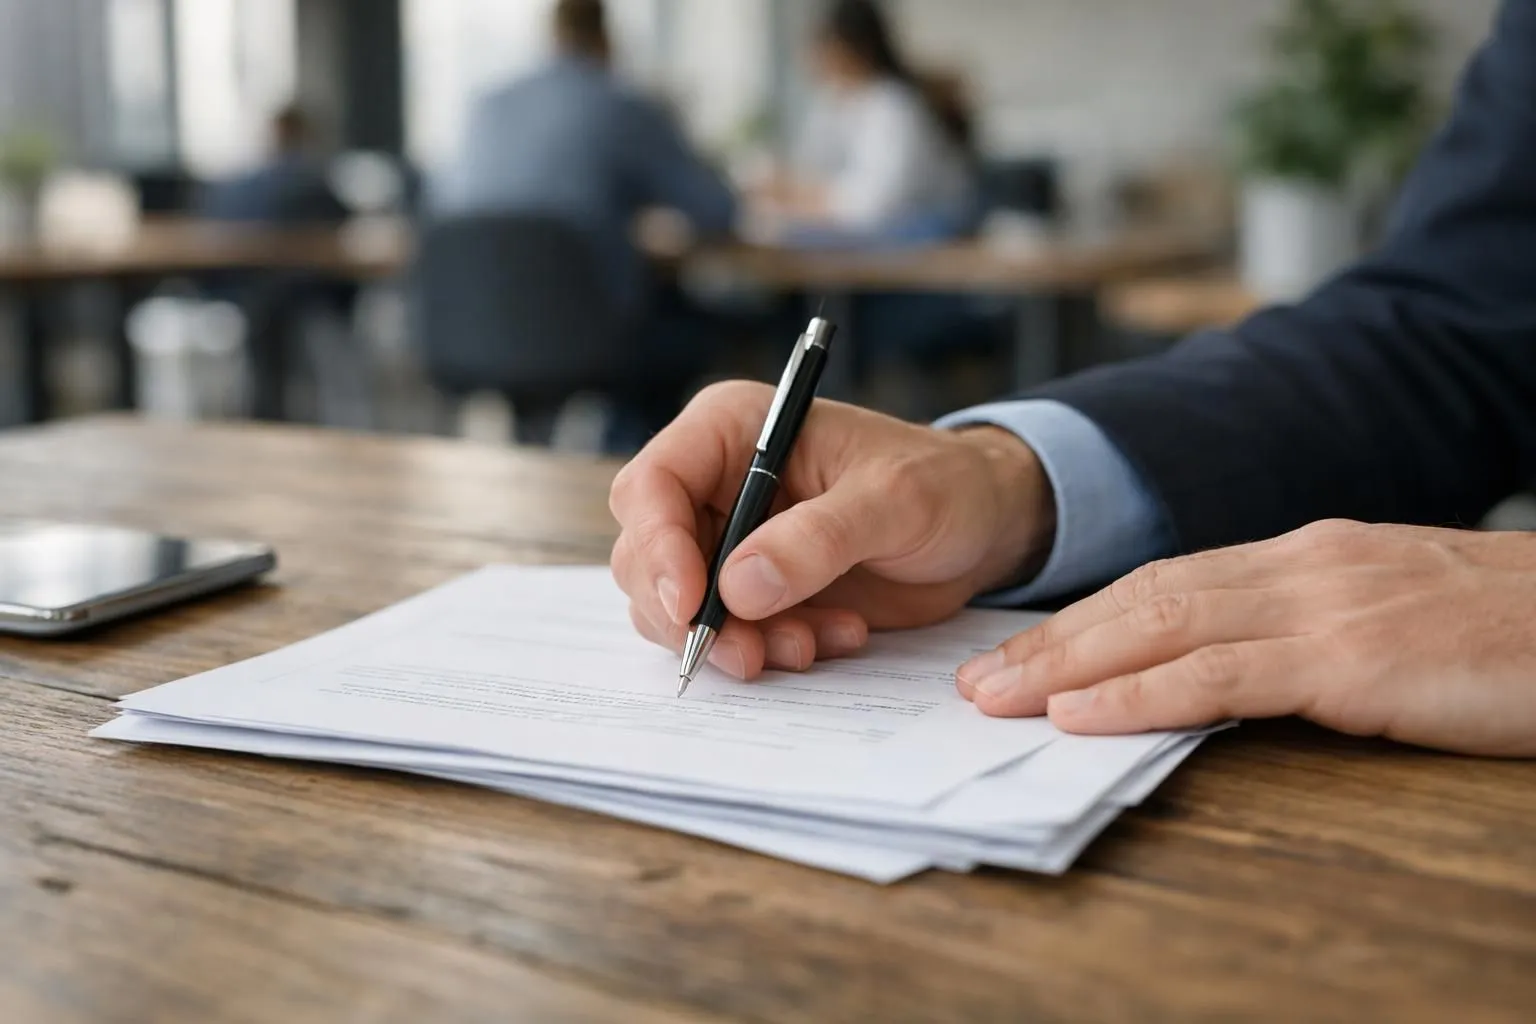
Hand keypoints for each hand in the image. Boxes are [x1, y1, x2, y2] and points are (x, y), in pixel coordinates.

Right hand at [610, 381, 1054, 678]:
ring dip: (735, 640)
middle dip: (691, 614)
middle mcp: (716, 483)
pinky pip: (728, 632)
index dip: (657, 547)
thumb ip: (819, 539)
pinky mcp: (753, 589)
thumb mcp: (893, 501)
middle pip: (647, 555)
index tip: (692, 605)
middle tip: (749, 653)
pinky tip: (832, 635)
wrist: (982, 525)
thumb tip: (740, 586)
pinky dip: (769, 648)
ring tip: (811, 643)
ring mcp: (730, 539)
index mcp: (732, 430)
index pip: (653, 485)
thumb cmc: (942, 484)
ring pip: (678, 605)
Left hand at [955, 520, 1535, 756]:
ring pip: (1162, 626)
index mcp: (1308, 555)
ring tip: (997, 698)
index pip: (1168, 581)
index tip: (1022, 651)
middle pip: (1144, 596)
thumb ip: (1311, 626)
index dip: (1085, 617)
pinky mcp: (1354, 660)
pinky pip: (1220, 676)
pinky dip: (1138, 692)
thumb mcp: (1394, 614)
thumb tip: (1231, 663)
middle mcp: (1302, 566)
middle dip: (1051, 640)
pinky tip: (1082, 713)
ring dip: (1067, 665)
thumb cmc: (1510, 633)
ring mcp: (1326, 606)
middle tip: (976, 678)